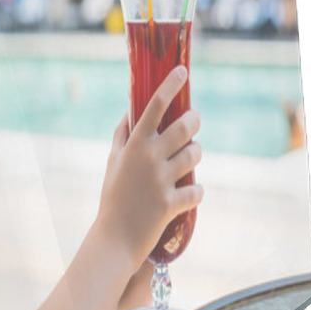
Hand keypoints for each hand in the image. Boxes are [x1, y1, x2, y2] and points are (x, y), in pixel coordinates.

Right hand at [97, 65, 202, 268]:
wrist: (113, 239)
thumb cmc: (112, 198)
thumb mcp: (112, 164)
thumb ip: (122, 137)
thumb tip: (129, 114)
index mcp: (134, 145)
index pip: (155, 106)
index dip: (170, 85)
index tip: (182, 70)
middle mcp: (149, 158)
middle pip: (186, 126)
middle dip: (194, 122)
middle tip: (192, 124)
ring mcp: (161, 180)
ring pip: (195, 154)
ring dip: (195, 156)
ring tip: (187, 162)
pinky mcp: (172, 203)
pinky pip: (198, 190)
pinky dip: (196, 193)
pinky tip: (186, 197)